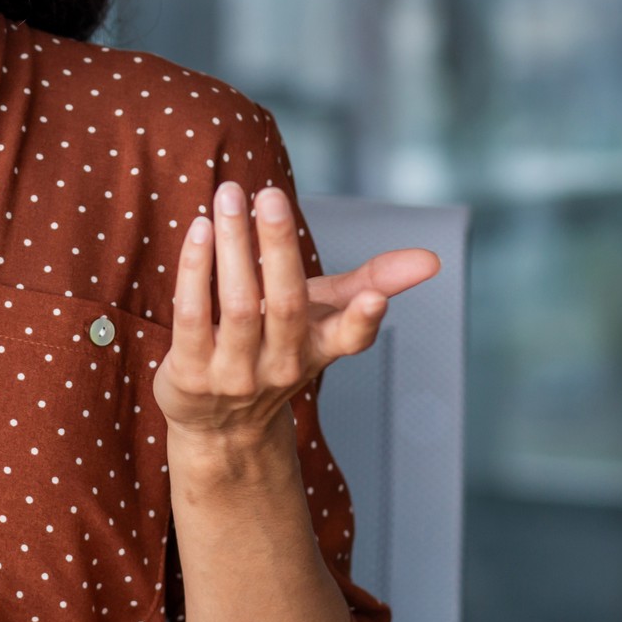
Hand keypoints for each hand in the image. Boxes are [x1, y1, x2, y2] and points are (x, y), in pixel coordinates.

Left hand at [152, 180, 440, 446]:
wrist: (220, 427)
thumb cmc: (276, 348)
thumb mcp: (324, 317)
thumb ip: (371, 281)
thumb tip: (432, 260)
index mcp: (319, 349)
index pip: (348, 339)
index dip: (363, 320)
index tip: (376, 298)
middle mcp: (280, 365)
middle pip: (285, 304)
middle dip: (278, 247)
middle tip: (271, 194)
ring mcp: (234, 374)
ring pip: (236, 304)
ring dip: (232, 245)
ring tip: (228, 195)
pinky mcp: (189, 375)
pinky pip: (191, 315)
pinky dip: (195, 270)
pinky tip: (200, 229)